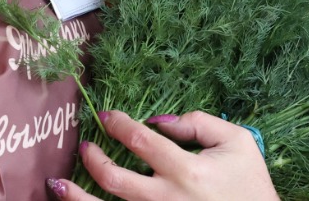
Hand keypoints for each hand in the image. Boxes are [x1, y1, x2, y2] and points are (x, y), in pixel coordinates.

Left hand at [49, 110, 277, 200]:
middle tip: (86, 146)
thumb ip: (199, 123)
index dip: (117, 124)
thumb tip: (159, 121)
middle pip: (114, 178)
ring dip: (76, 196)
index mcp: (187, 171)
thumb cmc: (251, 184)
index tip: (106, 116)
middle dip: (93, 158)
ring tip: (57, 184)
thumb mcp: (238, 142)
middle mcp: (168, 198)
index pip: (140, 141)